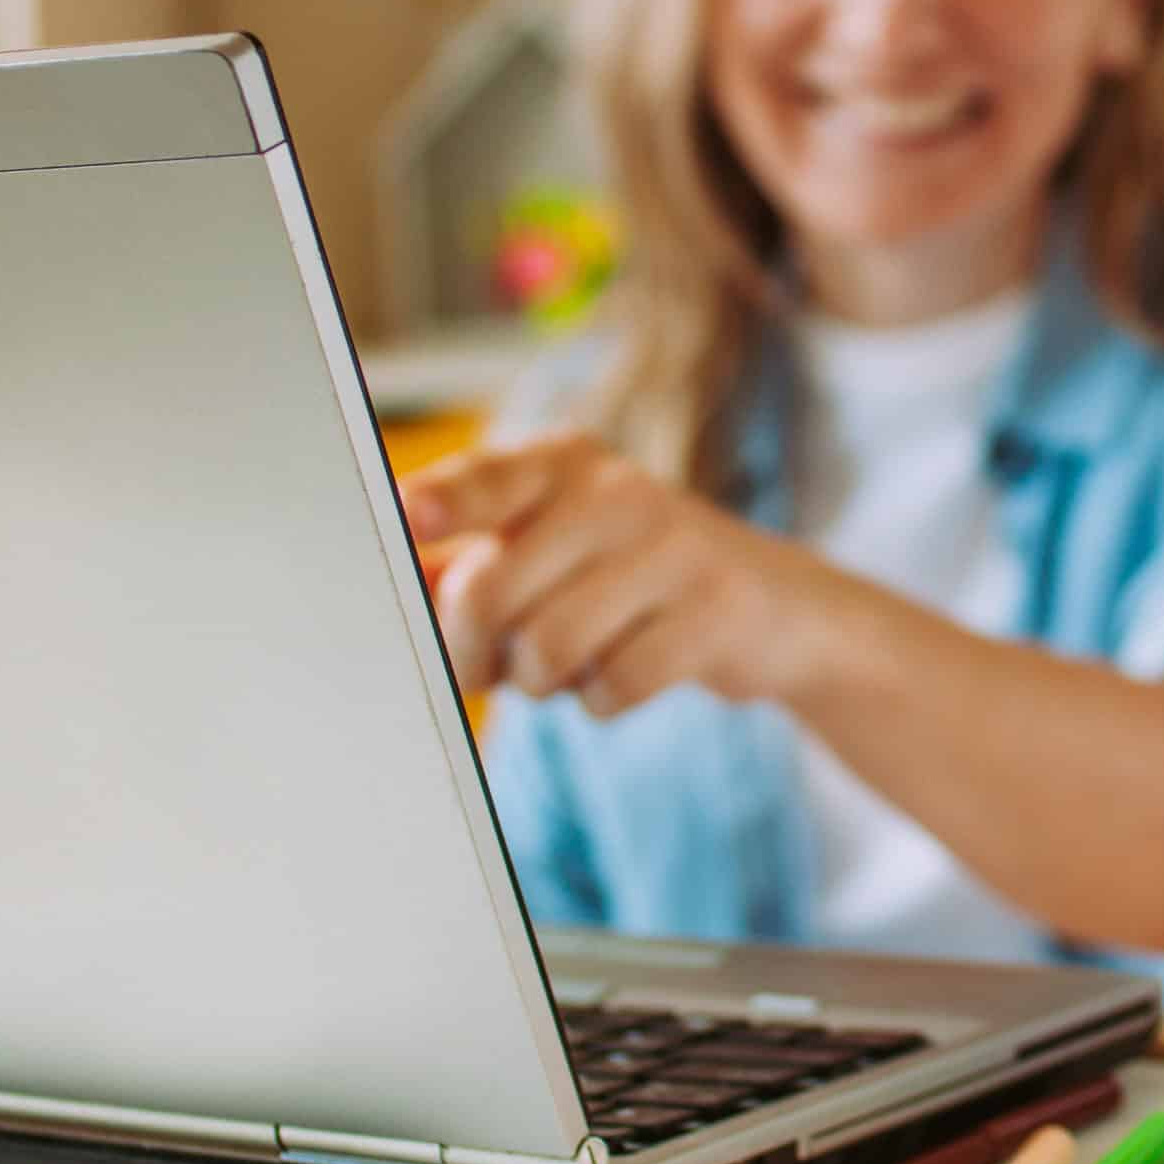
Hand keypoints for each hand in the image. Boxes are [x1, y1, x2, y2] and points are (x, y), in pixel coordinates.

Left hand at [400, 431, 848, 715]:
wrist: (771, 603)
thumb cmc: (628, 579)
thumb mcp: (551, 549)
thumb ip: (463, 564)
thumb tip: (391, 586)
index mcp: (563, 464)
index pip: (486, 480)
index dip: (442, 500)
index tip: (408, 517)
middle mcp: (616, 492)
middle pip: (490, 591)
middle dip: (470, 650)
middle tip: (484, 664)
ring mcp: (673, 548)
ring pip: (547, 647)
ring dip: (541, 680)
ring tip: (566, 663)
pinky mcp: (716, 612)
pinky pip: (614, 686)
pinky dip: (602, 700)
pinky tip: (622, 673)